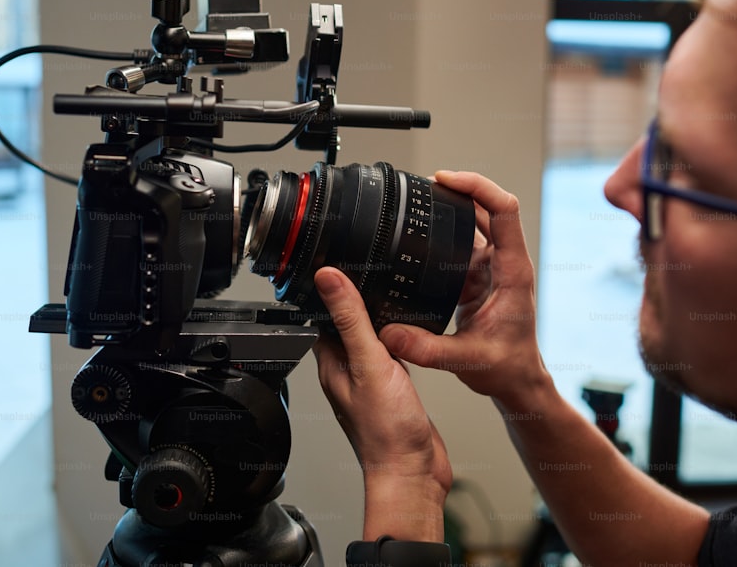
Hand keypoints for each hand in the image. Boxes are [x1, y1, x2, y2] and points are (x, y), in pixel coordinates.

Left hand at [313, 267, 450, 540]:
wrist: (413, 474)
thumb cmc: (387, 433)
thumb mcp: (369, 363)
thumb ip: (352, 319)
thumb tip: (328, 278)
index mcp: (332, 364)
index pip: (323, 317)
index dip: (329, 290)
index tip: (336, 262)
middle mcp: (348, 372)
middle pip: (347, 326)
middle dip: (356, 300)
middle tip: (366, 270)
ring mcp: (371, 382)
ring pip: (370, 340)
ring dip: (377, 319)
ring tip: (388, 292)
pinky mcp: (394, 390)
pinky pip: (392, 356)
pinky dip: (397, 339)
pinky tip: (408, 333)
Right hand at [378, 170, 547, 403]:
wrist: (516, 381)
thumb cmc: (506, 368)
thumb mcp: (465, 360)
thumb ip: (426, 349)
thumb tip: (390, 333)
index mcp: (512, 272)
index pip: (505, 211)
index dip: (479, 188)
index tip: (448, 180)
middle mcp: (504, 264)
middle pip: (489, 208)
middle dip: (460, 189)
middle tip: (428, 183)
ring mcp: (491, 268)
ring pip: (475, 223)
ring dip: (453, 208)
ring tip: (422, 197)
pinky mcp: (477, 277)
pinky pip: (462, 243)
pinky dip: (444, 232)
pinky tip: (424, 230)